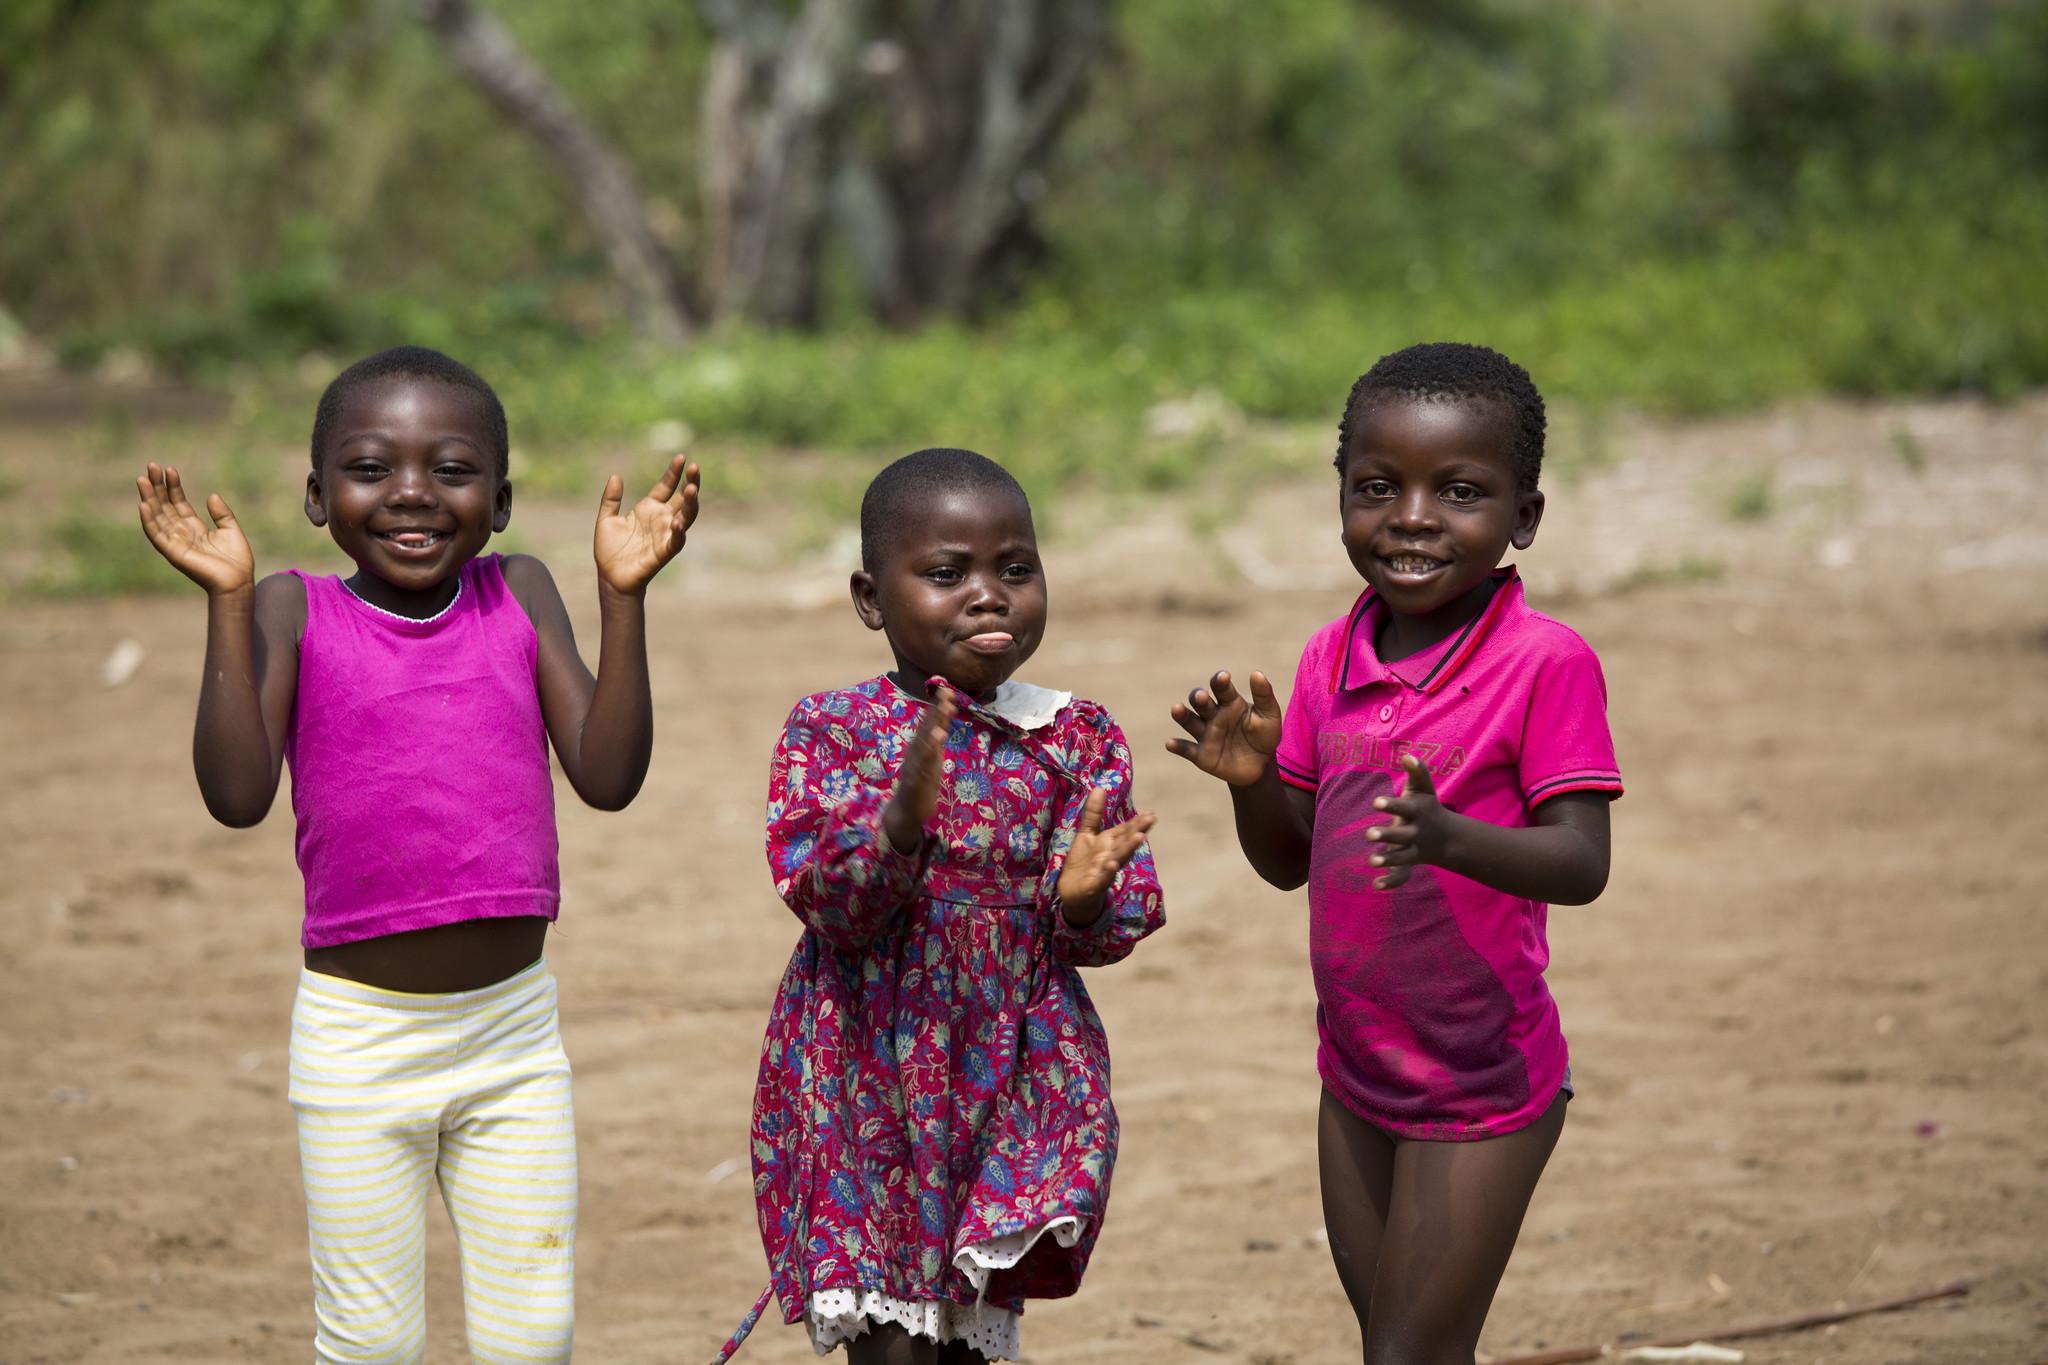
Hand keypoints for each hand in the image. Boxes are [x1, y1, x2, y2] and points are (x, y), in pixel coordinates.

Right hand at [135, 463, 254, 596]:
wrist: (238, 582)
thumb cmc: (236, 560)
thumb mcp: (231, 529)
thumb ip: (221, 513)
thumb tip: (211, 495)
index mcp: (193, 527)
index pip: (177, 502)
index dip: (173, 485)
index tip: (169, 468)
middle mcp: (180, 532)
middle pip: (164, 505)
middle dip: (157, 486)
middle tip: (151, 465)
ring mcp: (175, 542)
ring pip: (156, 516)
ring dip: (148, 498)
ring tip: (143, 479)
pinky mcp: (172, 552)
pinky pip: (156, 535)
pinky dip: (149, 520)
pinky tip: (143, 504)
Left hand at [593, 455, 699, 594]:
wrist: (610, 576)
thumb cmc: (610, 550)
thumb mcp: (606, 519)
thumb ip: (611, 499)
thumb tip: (615, 476)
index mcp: (649, 509)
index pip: (666, 486)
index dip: (674, 473)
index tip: (681, 457)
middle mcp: (662, 519)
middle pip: (682, 498)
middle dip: (690, 483)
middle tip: (695, 468)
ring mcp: (666, 534)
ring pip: (686, 516)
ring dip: (691, 504)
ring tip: (692, 488)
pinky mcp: (664, 552)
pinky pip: (676, 540)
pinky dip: (679, 532)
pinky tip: (678, 522)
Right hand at [883, 686, 957, 852]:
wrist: (908, 811)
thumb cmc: (921, 783)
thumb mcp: (932, 758)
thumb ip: (936, 739)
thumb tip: (943, 720)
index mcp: (920, 746)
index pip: (930, 723)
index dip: (938, 706)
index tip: (947, 688)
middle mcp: (915, 751)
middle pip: (927, 727)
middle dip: (937, 710)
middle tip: (946, 692)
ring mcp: (914, 765)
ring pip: (925, 742)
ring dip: (935, 725)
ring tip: (945, 710)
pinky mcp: (916, 780)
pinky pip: (923, 763)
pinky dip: (930, 750)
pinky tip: (938, 738)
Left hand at [1055, 786, 1156, 909]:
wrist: (1073, 894)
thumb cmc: (1084, 863)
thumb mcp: (1086, 835)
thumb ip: (1094, 814)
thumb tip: (1100, 788)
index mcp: (1110, 844)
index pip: (1126, 831)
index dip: (1137, 822)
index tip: (1151, 813)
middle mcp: (1111, 857)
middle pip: (1125, 843)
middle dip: (1137, 832)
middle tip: (1151, 820)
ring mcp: (1104, 872)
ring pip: (1118, 859)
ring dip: (1127, 849)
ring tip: (1138, 838)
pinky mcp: (1093, 886)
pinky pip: (1101, 879)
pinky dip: (1107, 872)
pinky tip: (1111, 865)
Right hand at [1165, 670, 1281, 785]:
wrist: (1261, 767)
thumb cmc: (1264, 736)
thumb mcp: (1270, 716)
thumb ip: (1264, 695)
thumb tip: (1256, 673)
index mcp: (1230, 702)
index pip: (1221, 688)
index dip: (1220, 681)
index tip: (1224, 677)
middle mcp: (1213, 715)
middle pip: (1200, 702)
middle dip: (1199, 698)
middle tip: (1202, 697)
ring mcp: (1205, 734)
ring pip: (1189, 721)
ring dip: (1182, 715)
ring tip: (1177, 709)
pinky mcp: (1201, 754)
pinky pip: (1187, 749)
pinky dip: (1178, 746)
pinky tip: (1170, 743)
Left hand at [1366, 753, 1453, 889]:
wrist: (1446, 837)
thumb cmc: (1427, 808)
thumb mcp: (1424, 790)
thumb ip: (1417, 773)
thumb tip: (1408, 756)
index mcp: (1418, 813)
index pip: (1405, 808)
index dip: (1392, 805)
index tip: (1376, 802)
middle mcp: (1416, 832)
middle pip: (1403, 835)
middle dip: (1387, 835)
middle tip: (1368, 834)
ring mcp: (1414, 850)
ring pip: (1403, 857)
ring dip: (1388, 859)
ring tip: (1371, 861)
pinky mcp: (1410, 863)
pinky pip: (1402, 876)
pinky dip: (1391, 882)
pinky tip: (1376, 885)